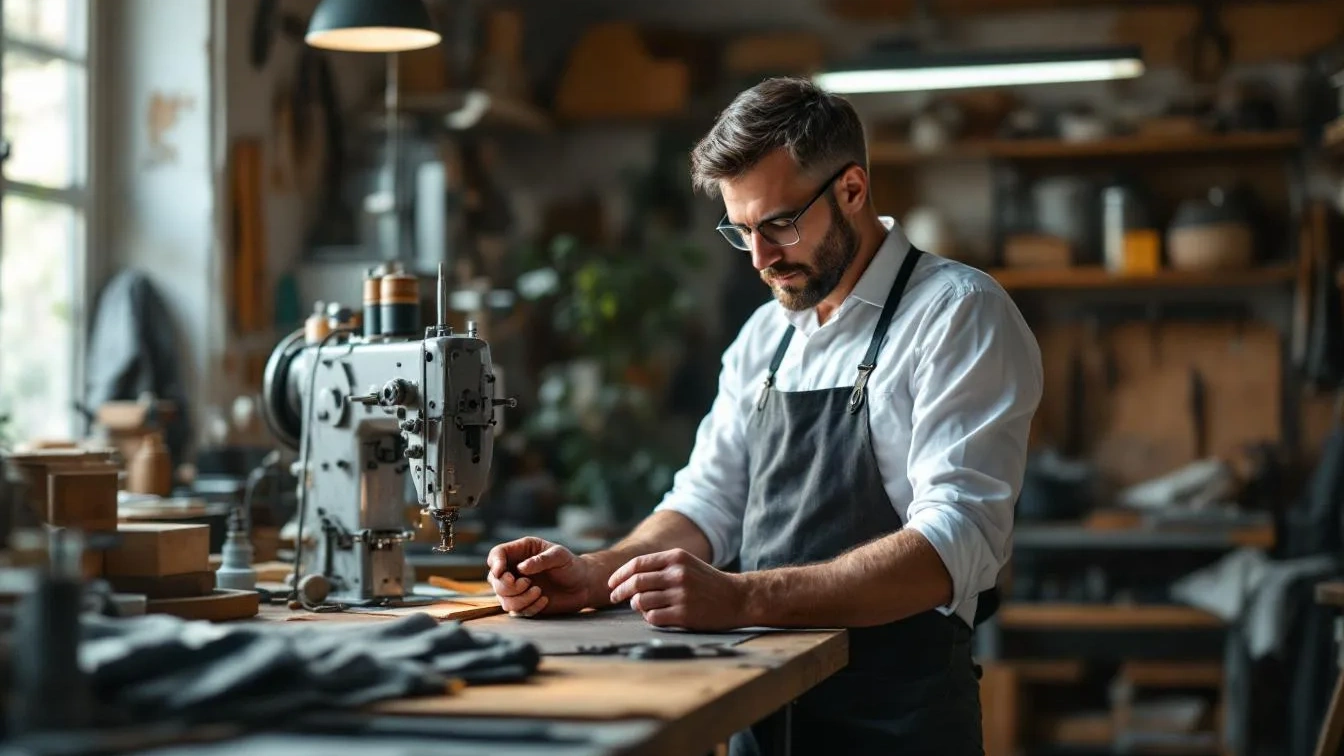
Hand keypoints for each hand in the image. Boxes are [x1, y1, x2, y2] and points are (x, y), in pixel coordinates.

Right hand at [486, 536, 598, 617]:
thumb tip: (521, 568)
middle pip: (495, 580)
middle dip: (508, 586)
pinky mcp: (523, 604)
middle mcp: (514, 570)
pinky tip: (544, 600)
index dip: (495, 563)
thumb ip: (541, 560)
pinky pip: (516, 611)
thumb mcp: (559, 556)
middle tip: (527, 583)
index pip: (497, 555)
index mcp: (520, 551)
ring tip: (539, 592)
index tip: (500, 571)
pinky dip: (529, 608)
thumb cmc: (571, 565)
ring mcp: (517, 588)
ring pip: (503, 599)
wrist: (582, 585)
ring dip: (519, 599)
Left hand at [607, 548, 749, 630]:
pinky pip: (653, 617)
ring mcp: (681, 595)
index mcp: (676, 557)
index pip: (637, 564)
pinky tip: (654, 615)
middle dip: (619, 591)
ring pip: (641, 601)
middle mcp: (677, 574)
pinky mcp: (684, 615)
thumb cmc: (707, 581)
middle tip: (614, 598)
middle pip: (636, 582)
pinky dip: (648, 617)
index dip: (619, 574)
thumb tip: (628, 578)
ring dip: (636, 605)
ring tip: (640, 606)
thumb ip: (660, 566)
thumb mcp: (686, 563)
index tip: (611, 584)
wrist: (737, 598)